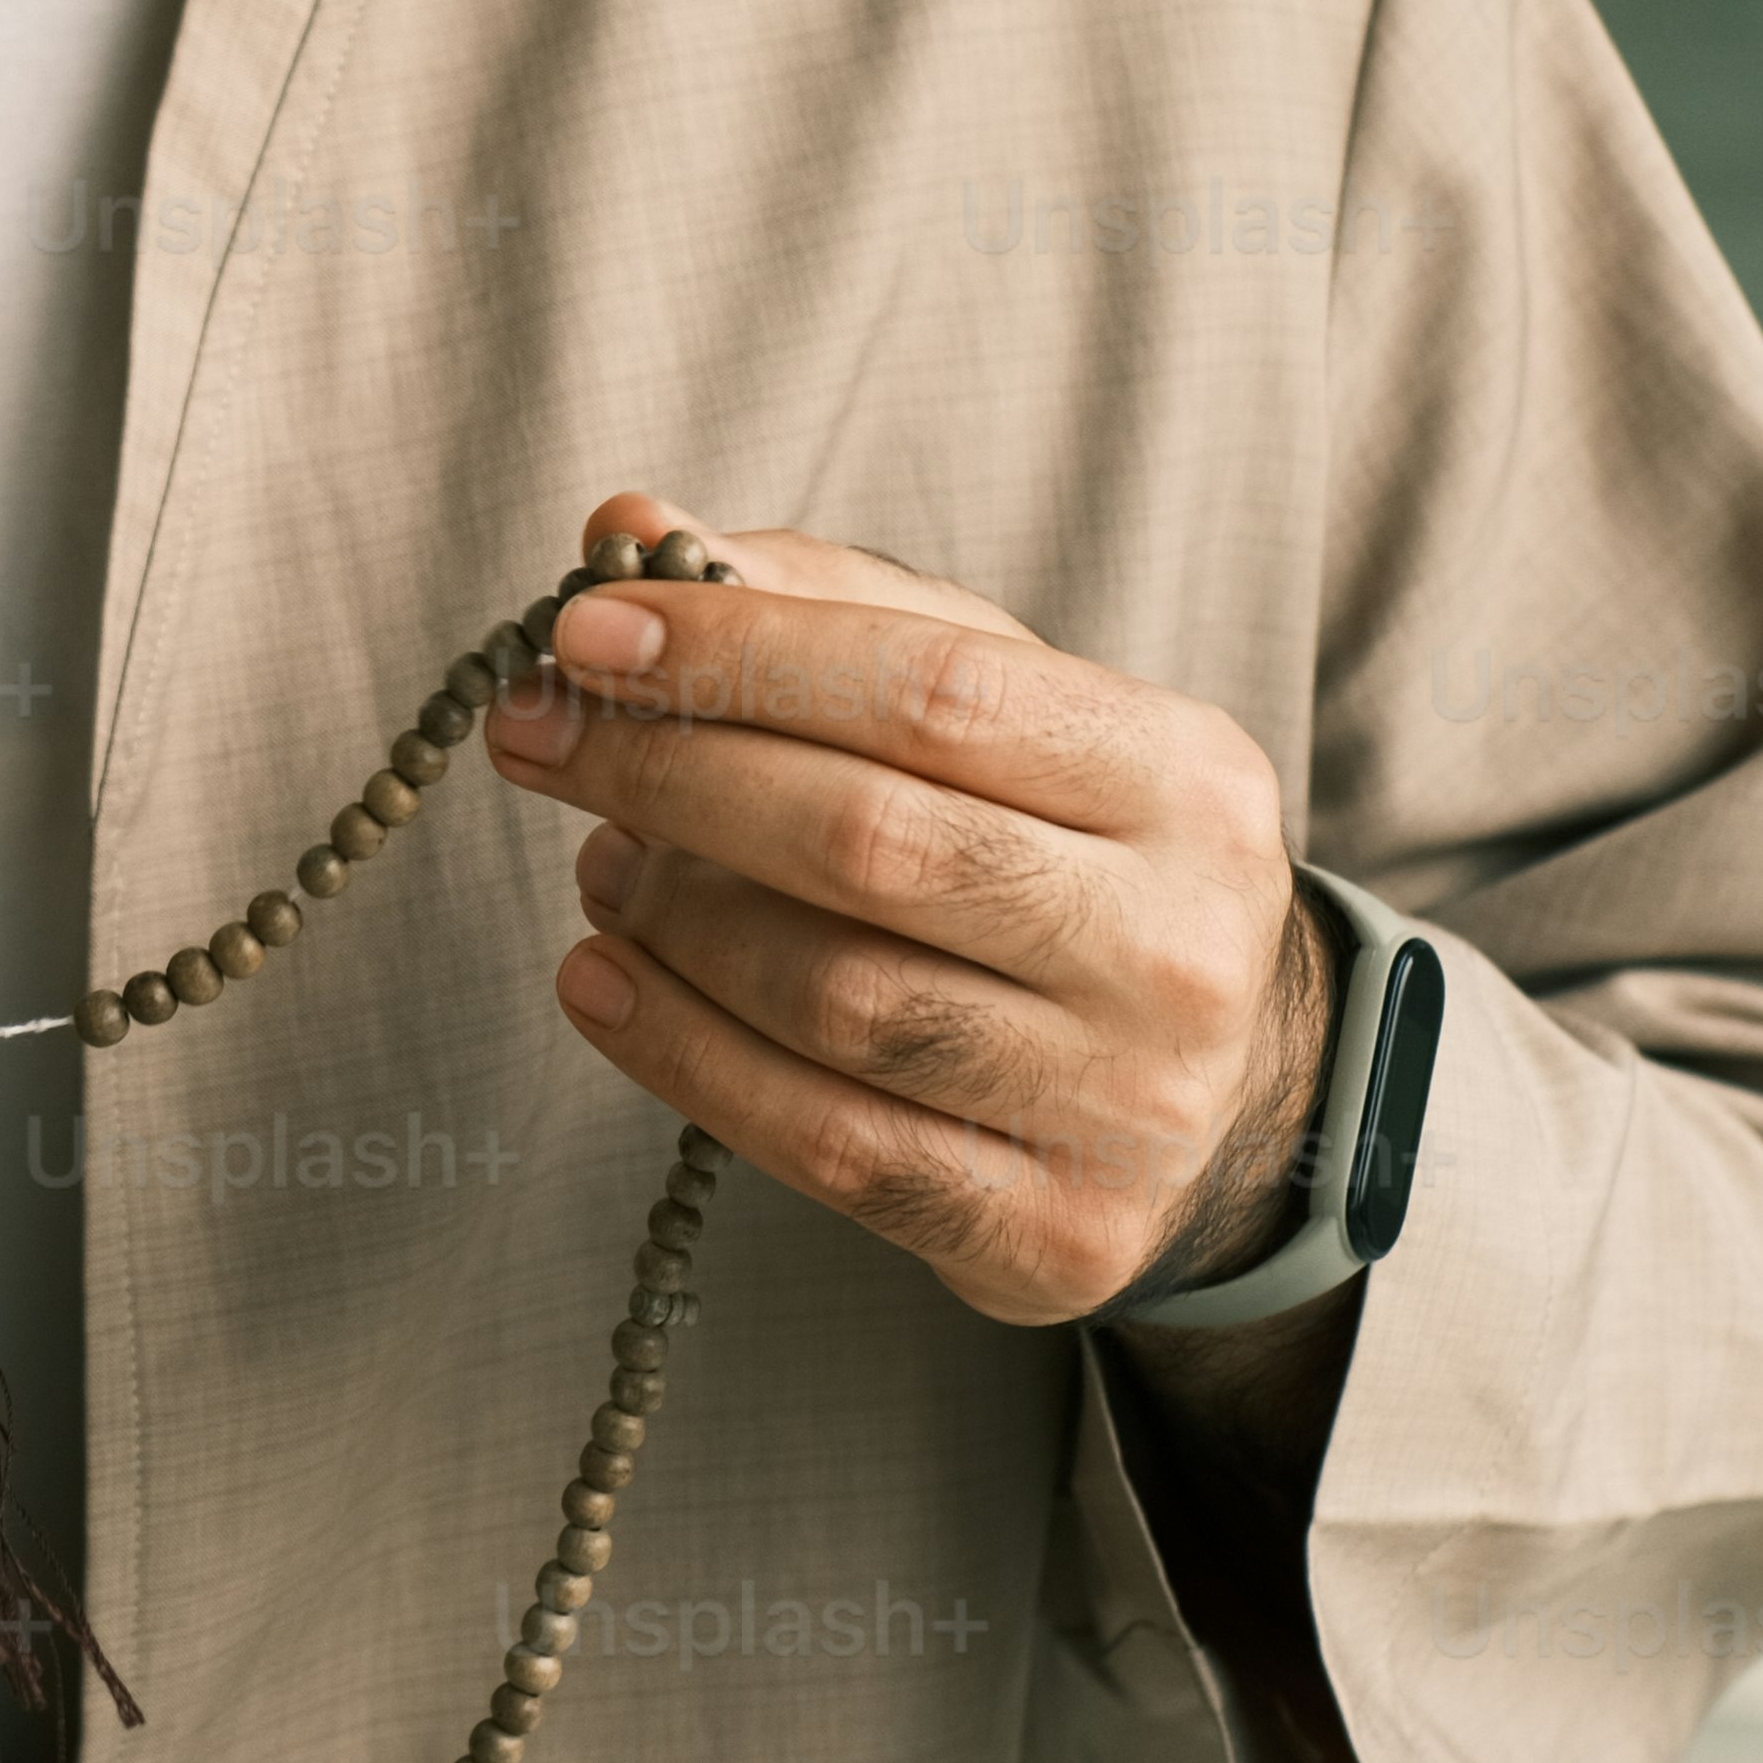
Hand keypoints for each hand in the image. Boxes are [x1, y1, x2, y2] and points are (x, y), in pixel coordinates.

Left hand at [480, 500, 1333, 1334]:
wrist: (1223, 1084)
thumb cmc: (1058, 850)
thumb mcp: (993, 701)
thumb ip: (819, 605)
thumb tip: (627, 528)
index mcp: (1180, 776)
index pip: (935, 690)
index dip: (743, 656)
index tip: (587, 634)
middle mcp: (1172, 941)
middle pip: (871, 845)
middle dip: (670, 773)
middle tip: (539, 738)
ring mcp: (1123, 1102)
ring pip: (836, 1001)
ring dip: (672, 918)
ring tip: (601, 863)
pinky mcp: (1055, 1234)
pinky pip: (825, 1146)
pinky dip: (682, 1056)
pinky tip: (602, 983)